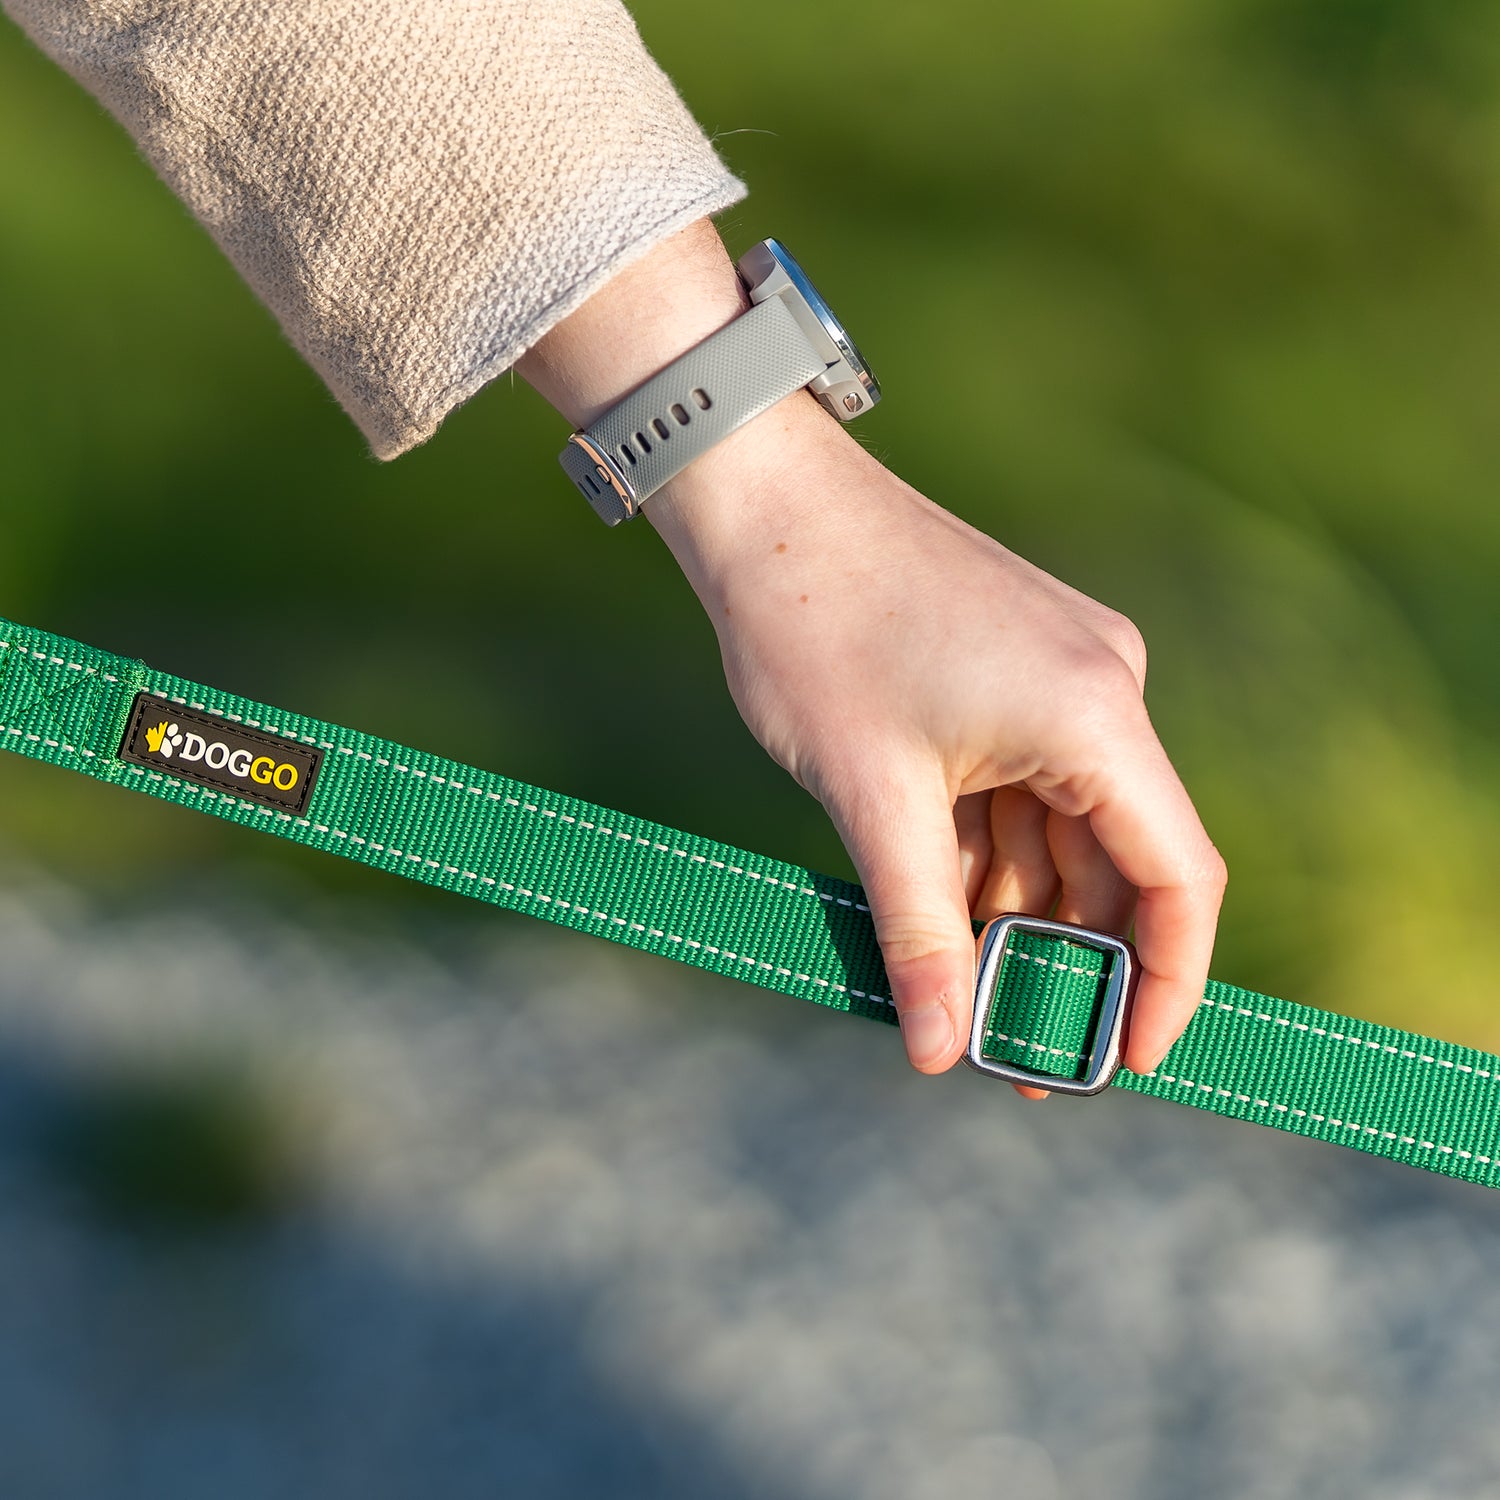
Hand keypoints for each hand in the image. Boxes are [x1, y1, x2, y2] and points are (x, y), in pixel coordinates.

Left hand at [517, 220, 1225, 1082]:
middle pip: (1119, 862)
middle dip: (1069, 962)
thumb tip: (939, 1052)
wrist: (765, 499)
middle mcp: (1102, 693)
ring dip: (1020, 914)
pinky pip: (1025, 791)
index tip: (1127, 1061)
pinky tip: (945, 918)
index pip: (1176, 879)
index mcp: (1097, 718)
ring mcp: (1060, 679)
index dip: (1165, 985)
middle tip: (1018, 1053)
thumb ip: (919, 932)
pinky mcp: (1015, 674)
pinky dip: (991, 857)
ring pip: (1064, 833)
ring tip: (963, 998)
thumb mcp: (872, 799)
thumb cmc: (814, 630)